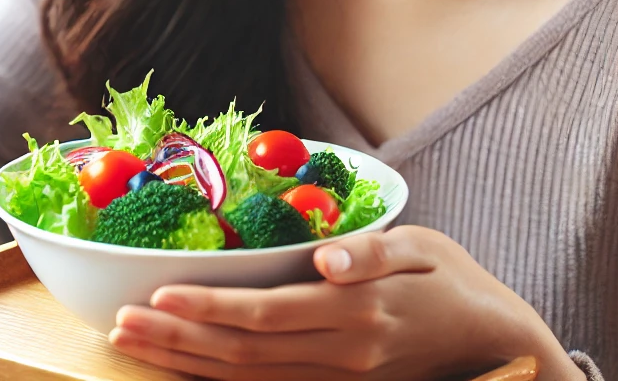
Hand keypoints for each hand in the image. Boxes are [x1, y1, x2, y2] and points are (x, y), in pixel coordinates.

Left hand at [109, 225, 584, 379]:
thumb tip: (324, 258)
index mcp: (354, 314)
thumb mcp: (422, 250)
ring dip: (186, 362)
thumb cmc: (454, 282)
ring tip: (134, 343)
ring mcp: (337, 380)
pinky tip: (183, 365)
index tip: (159, 294)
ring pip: (247, 379)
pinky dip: (219, 379)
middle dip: (177, 338)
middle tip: (120, 324)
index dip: (209, 307)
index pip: (266, 315)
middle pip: (242, 354)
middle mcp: (338, 356)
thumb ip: (371, 254)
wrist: (497, 344)